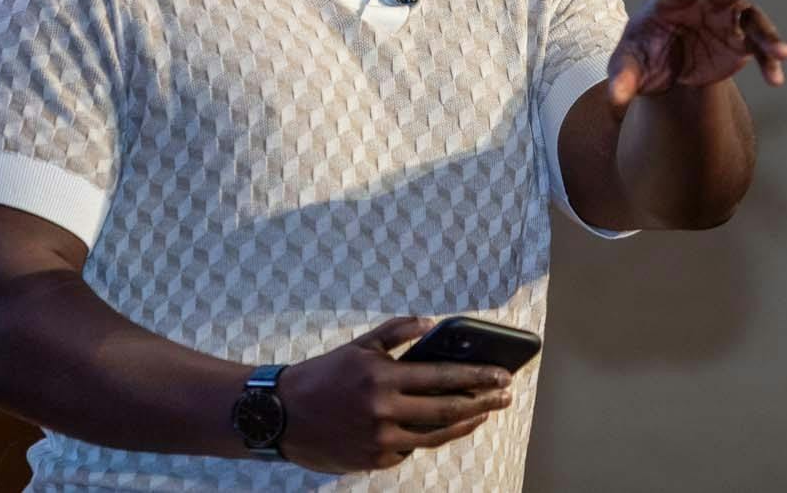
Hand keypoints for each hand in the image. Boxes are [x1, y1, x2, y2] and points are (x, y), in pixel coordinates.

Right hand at [276, 317, 512, 472]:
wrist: (281, 414)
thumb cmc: (323, 374)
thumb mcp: (358, 346)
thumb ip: (396, 333)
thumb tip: (431, 324)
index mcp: (383, 378)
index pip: (443, 377)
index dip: (477, 378)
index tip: (503, 376)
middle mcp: (384, 411)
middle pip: (447, 410)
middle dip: (482, 402)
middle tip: (505, 396)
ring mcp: (380, 441)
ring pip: (435, 436)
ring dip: (464, 425)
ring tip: (482, 414)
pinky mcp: (373, 461)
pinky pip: (408, 448)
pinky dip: (425, 437)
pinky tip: (439, 427)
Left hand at [606, 0, 786, 114]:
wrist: (665, 69)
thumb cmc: (641, 57)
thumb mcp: (627, 68)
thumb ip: (621, 79)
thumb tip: (614, 99)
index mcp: (670, 1)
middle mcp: (703, 2)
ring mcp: (725, 19)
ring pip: (754, 16)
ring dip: (769, 34)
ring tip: (783, 54)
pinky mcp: (739, 41)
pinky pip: (759, 47)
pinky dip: (768, 60)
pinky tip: (775, 78)